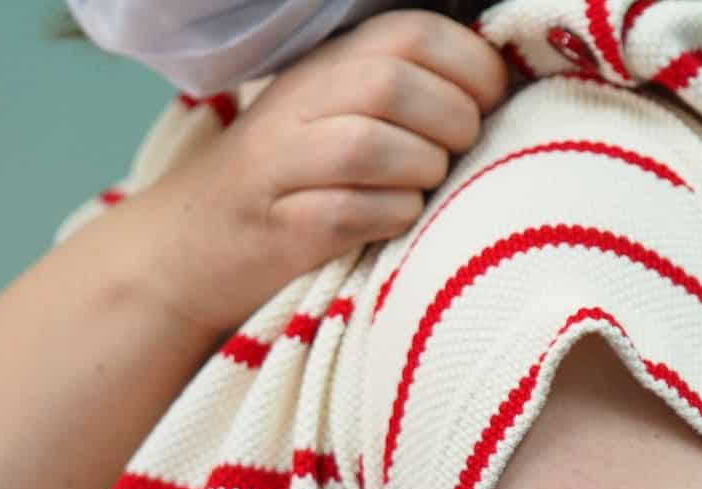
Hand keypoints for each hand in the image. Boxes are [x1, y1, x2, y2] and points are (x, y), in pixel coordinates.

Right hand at [118, 11, 509, 335]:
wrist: (196, 243)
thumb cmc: (300, 181)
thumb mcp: (345, 113)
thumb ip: (410, 91)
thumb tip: (504, 87)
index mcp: (330, 64)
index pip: (414, 32)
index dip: (471, 66)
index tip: (488, 104)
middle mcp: (301, 102)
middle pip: (391, 83)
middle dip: (451, 120)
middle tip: (458, 152)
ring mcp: (283, 164)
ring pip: (369, 145)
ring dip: (422, 170)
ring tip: (425, 187)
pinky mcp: (280, 225)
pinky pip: (350, 212)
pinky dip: (391, 217)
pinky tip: (395, 221)